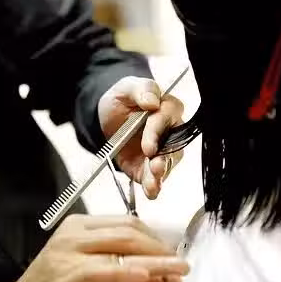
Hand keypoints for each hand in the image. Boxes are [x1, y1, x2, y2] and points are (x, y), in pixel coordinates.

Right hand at [0, 215, 188, 281]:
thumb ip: (132, 278)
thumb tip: (167, 280)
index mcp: (81, 227)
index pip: (128, 224)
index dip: (156, 238)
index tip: (175, 254)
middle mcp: (75, 233)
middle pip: (128, 232)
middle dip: (160, 249)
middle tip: (181, 265)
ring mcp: (70, 251)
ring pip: (122, 248)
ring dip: (155, 261)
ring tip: (177, 272)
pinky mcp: (68, 274)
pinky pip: (106, 269)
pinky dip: (130, 272)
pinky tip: (148, 276)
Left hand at [98, 76, 184, 198]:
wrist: (107, 119)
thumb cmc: (122, 99)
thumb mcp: (126, 88)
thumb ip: (141, 90)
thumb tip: (152, 101)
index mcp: (168, 108)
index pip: (167, 119)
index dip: (157, 133)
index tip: (148, 146)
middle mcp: (171, 132)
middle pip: (173, 146)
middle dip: (164, 159)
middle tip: (155, 166)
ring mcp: (163, 152)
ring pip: (168, 165)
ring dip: (160, 175)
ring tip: (152, 184)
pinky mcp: (151, 168)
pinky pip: (157, 178)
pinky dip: (154, 187)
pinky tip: (151, 193)